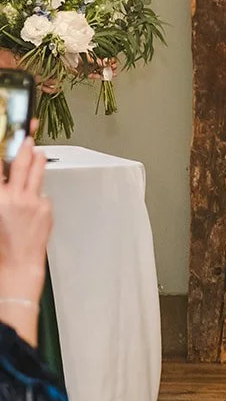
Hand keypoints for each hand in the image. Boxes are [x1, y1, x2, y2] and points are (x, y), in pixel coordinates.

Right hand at [0, 138, 51, 335]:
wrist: (17, 265)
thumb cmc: (0, 246)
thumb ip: (1, 195)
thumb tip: (4, 182)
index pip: (0, 167)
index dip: (3, 150)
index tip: (6, 139)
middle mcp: (15, 197)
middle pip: (22, 163)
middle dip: (25, 146)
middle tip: (28, 135)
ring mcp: (33, 202)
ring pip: (37, 174)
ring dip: (37, 160)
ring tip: (38, 150)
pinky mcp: (46, 209)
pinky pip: (41, 195)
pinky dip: (37, 193)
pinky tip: (32, 199)